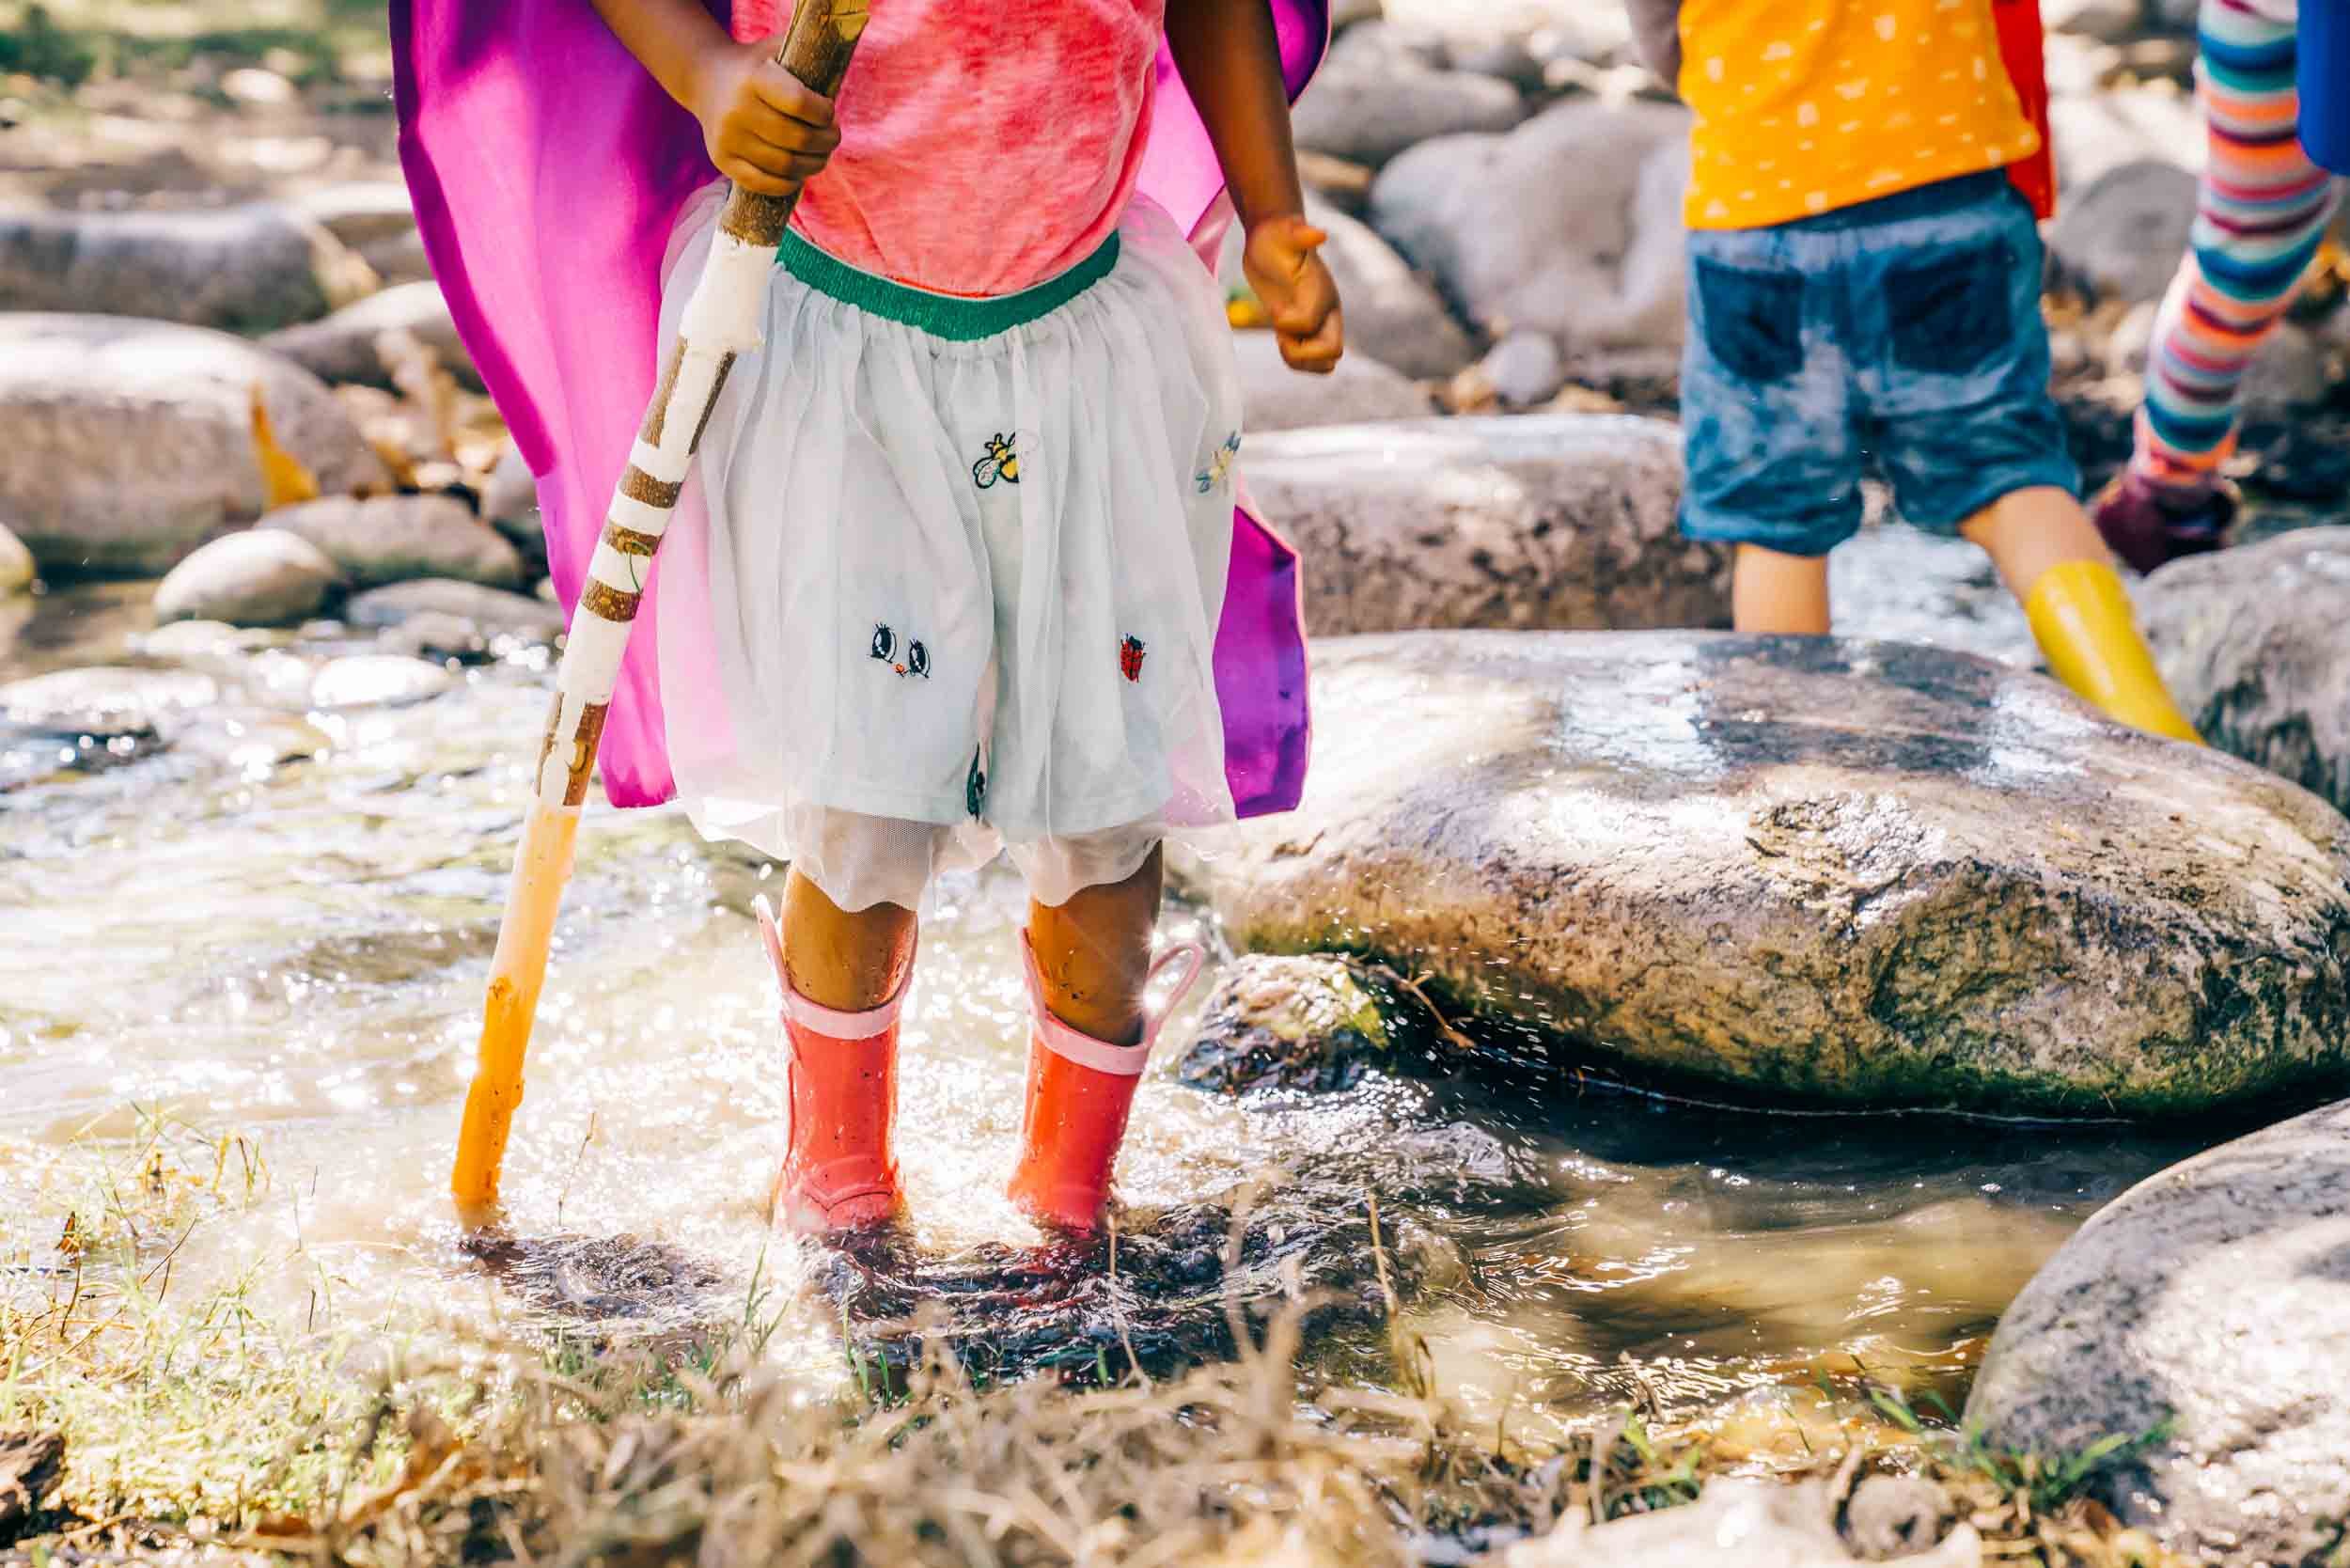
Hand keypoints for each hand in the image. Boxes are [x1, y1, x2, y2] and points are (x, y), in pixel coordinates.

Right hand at [687, 35, 840, 199]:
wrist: (705, 78)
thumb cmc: (757, 66)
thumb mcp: (778, 50)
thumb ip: (808, 55)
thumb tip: (843, 62)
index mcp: (754, 78)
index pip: (800, 103)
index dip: (824, 113)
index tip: (829, 112)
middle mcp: (737, 109)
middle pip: (798, 139)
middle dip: (826, 142)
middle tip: (833, 137)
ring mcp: (727, 137)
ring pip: (786, 166)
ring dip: (813, 165)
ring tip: (820, 155)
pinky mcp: (721, 159)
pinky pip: (763, 184)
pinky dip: (788, 184)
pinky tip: (798, 175)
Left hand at [1242, 214, 1342, 373]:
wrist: (1274, 241)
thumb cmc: (1277, 236)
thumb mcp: (1283, 233)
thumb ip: (1300, 233)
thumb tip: (1319, 235)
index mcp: (1323, 292)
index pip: (1310, 323)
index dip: (1288, 323)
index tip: (1275, 309)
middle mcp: (1329, 311)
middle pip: (1334, 352)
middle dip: (1302, 352)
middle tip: (1281, 334)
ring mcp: (1320, 324)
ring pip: (1326, 364)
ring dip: (1300, 360)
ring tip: (1282, 338)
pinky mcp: (1307, 332)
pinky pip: (1312, 363)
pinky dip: (1296, 360)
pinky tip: (1281, 338)